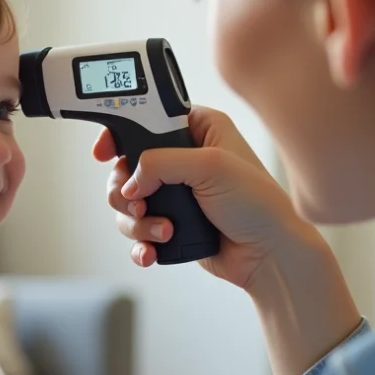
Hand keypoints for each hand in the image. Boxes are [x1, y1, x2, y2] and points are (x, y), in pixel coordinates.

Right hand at [94, 105, 305, 289]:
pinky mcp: (171, 223)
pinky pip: (138, 230)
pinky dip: (140, 242)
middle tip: (138, 203)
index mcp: (198, 130)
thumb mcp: (212, 167)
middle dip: (125, 189)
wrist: (270, 255)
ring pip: (127, 201)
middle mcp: (183, 159)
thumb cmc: (257, 204)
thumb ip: (161, 163)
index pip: (145, 119)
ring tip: (164, 231)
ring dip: (137, 221)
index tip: (105, 152)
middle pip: (126, 166)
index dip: (120, 133)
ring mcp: (175, 193)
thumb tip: (129, 182)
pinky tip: (152, 251)